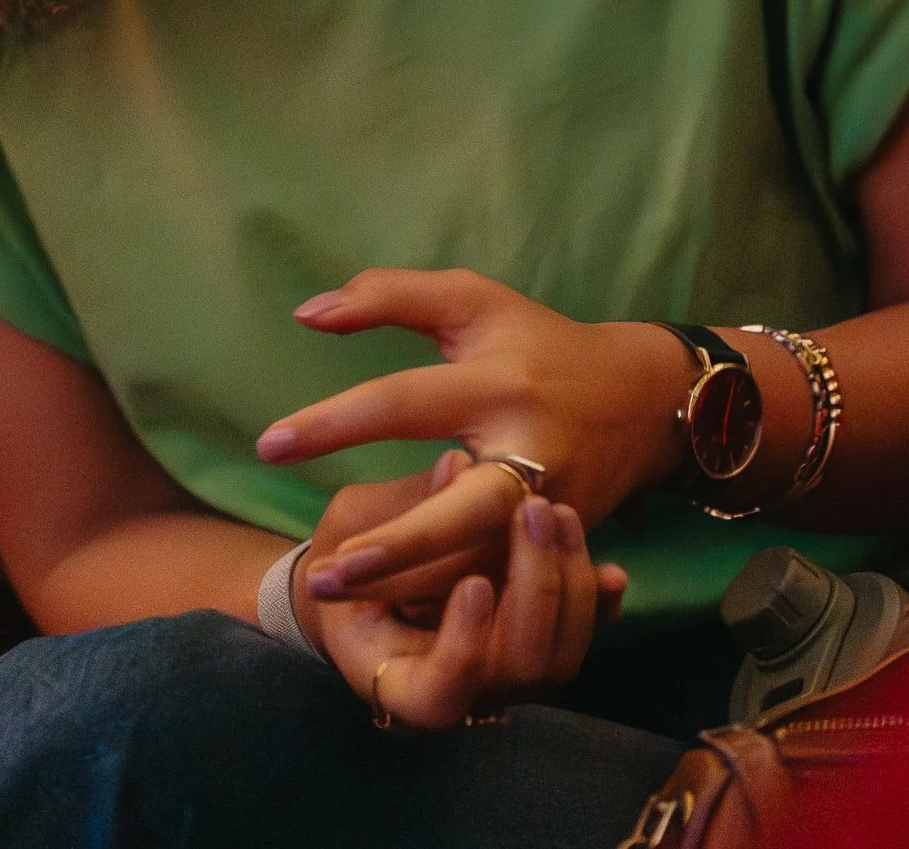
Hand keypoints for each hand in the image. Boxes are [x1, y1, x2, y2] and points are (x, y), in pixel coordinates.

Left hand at [259, 269, 683, 609]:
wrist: (638, 400)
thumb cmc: (535, 342)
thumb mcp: (472, 301)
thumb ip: (389, 297)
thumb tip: (306, 312)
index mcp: (499, 381)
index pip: (404, 403)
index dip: (335, 423)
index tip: (270, 445)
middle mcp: (527, 450)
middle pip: (458, 512)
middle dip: (391, 549)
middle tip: (321, 572)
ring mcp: (548, 508)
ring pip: (478, 563)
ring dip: (408, 585)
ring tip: (334, 596)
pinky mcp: (557, 546)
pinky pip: (495, 578)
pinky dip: (446, 597)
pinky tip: (392, 611)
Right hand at [299, 475, 624, 729]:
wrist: (362, 581)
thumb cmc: (345, 558)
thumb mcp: (353, 529)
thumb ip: (400, 511)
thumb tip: (457, 466)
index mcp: (397, 676)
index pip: (439, 697)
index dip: (462, 651)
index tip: (473, 585)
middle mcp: (460, 690)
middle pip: (520, 670)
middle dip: (534, 590)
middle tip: (531, 511)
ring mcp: (503, 674)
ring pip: (559, 659)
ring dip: (568, 583)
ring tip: (556, 512)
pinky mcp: (534, 645)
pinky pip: (577, 639)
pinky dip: (597, 605)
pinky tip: (611, 569)